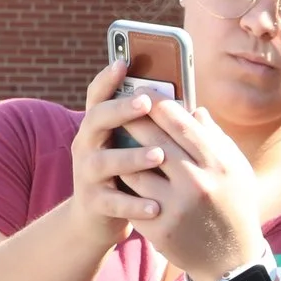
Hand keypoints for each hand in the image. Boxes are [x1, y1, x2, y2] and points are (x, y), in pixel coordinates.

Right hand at [61, 62, 173, 250]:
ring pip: (105, 161)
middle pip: (96, 119)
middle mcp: (86, 144)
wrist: (96, 218)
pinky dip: (135, 204)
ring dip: (132, 157)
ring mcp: (86, 173)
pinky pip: (113, 202)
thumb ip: (152, 127)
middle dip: (120, 110)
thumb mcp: (134, 145)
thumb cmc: (127, 173)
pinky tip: (156, 206)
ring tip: (159, 155)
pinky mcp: (93, 202)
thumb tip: (193, 107)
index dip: (107, 78)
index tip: (123, 61)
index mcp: (99, 126)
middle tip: (145, 102)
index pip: (98, 95)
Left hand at [120, 98, 265, 280]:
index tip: (143, 91)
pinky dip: (125, 185)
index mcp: (218, 164)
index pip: (180, 123)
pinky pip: (132, 199)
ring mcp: (176, 208)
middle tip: (120, 109)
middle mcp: (197, 183)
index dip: (157, 104)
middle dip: (133, 122)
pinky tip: (120, 175)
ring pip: (136, 171)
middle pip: (153, 142)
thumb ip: (217, 139)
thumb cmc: (236, 207)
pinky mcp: (160, 229)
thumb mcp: (238, 171)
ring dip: (124, 155)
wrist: (232, 261)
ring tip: (116, 143)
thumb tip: (196, 110)